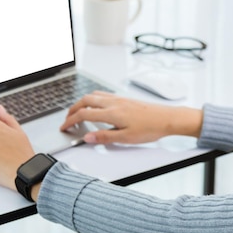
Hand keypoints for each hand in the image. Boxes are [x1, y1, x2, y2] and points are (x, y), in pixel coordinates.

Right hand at [62, 91, 202, 144]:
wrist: (167, 118)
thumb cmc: (150, 128)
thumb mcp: (126, 138)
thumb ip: (105, 137)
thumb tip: (88, 137)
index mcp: (112, 113)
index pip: (84, 114)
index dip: (71, 120)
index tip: (64, 127)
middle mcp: (114, 103)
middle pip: (86, 100)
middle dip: (73, 109)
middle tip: (67, 119)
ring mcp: (119, 99)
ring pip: (94, 95)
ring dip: (82, 102)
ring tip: (78, 112)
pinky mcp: (125, 99)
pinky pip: (103, 95)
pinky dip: (93, 99)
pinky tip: (97, 106)